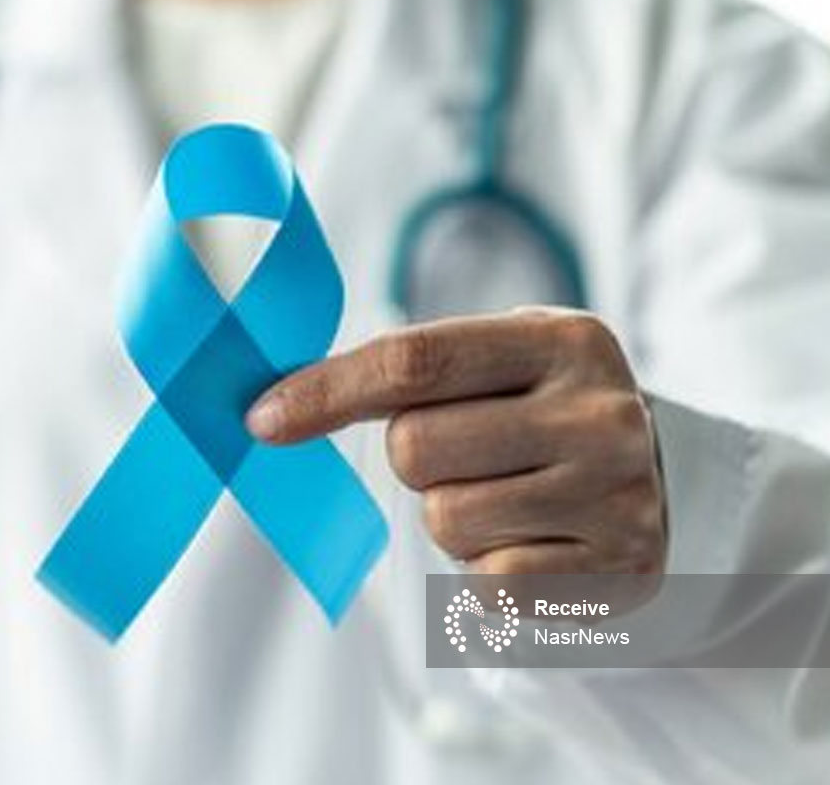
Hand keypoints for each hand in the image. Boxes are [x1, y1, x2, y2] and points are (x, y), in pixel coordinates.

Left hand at [247, 309, 665, 579]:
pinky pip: (485, 582)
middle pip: (416, 448)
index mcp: (565, 339)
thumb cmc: (543, 415)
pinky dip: (483, 570)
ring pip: (444, 520)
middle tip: (467, 456)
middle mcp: (600, 412)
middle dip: (414, 460)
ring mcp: (616, 494)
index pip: (415, 361)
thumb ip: (411, 368)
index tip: (263, 417)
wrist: (660, 483)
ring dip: (451, 518)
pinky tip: (530, 542)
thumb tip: (276, 402)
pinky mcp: (619, 570)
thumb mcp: (503, 362)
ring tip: (507, 499)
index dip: (327, 391)